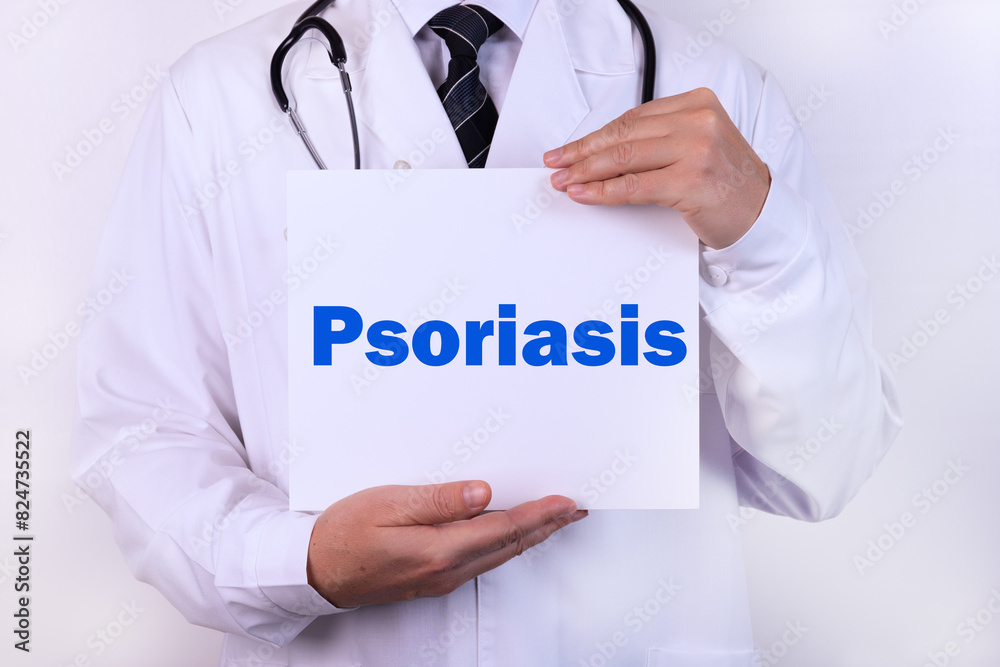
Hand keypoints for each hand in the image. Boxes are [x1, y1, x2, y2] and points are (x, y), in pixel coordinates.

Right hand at [306, 481, 585, 607]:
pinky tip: (510, 532)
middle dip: (546, 527)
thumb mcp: (386, 504)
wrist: (313, 572)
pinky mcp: (432, 579)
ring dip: (530, 536)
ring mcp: (440, 579)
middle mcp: (446, 571)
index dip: (539, 515)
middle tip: (575, 509)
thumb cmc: (341, 533)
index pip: (503, 529)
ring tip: (553, 518)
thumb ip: (437, 500)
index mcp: (437, 550)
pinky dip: (506, 543)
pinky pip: (481, 560)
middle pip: (509, 546)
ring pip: (498, 555)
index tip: (566, 502)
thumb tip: (482, 493)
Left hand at [544, 87, 770, 249]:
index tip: (569, 149)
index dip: (595, 136)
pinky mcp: (690, 180)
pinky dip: (603, 191)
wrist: (761, 213)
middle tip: (556, 164)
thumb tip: (602, 151)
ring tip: (564, 181)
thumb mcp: (698, 144)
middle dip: (582, 152)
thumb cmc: (726, 182)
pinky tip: (585, 194)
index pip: (632, 119)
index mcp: (697, 103)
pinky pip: (634, 186)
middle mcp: (697, 120)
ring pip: (624, 158)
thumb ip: (660, 138)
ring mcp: (696, 149)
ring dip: (586, 172)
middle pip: (623, 135)